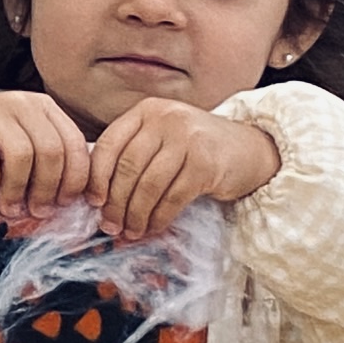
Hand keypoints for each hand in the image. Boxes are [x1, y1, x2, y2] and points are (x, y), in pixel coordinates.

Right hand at [0, 92, 91, 220]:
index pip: (74, 143)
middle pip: (51, 151)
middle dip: (47, 188)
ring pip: (22, 155)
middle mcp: (20, 102)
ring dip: (17, 190)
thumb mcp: (20, 142)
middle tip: (37, 212)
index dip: (76, 178)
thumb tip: (74, 197)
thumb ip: (45, 159)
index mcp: (42, 106)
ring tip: (10, 208)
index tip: (66, 203)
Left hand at [85, 98, 281, 239]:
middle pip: (127, 167)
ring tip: (130, 232)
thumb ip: (132, 154)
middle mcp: (166, 118)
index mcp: (146, 111)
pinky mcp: (206, 162)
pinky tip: (153, 228)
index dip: (97, 177)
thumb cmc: (196, 149)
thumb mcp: (162, 139)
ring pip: (148, 185)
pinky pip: (172, 197)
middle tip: (110, 226)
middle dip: (115, 202)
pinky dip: (159, 218)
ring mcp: (188, 138)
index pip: (109, 144)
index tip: (93, 202)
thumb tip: (96, 196)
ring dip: (135, 215)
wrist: (250, 149)